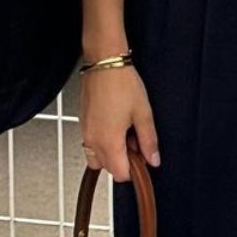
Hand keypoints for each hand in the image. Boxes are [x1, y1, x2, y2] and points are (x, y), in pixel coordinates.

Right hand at [78, 65, 160, 181]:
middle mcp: (93, 140)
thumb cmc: (122, 83)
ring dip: (111, 151)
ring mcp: (85, 132)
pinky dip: (103, 141)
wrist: (104, 62)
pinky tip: (115, 123)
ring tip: (125, 131)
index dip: (134, 169)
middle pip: (108, 168)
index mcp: (108, 141)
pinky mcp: (82, 123)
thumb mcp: (143, 113)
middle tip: (136, 140)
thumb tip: (153, 159)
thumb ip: (149, 140)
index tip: (143, 157)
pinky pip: (91, 143)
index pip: (120, 174)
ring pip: (97, 157)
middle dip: (123, 160)